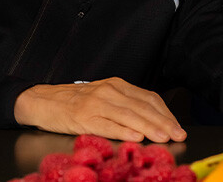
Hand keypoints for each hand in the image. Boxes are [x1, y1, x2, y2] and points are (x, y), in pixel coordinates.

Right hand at [14, 77, 186, 142]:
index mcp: (118, 85)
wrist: (44, 100)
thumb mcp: (105, 97)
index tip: (178, 126)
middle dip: (163, 122)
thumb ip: (126, 105)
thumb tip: (154, 121)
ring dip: (148, 127)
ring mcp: (96, 102)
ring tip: (163, 137)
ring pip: (129, 115)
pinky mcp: (83, 116)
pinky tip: (135, 137)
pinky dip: (123, 131)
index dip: (165, 113)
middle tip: (178, 135)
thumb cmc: (77, 102)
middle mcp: (110, 90)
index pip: (149, 98)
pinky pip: (107, 124)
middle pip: (142, 106)